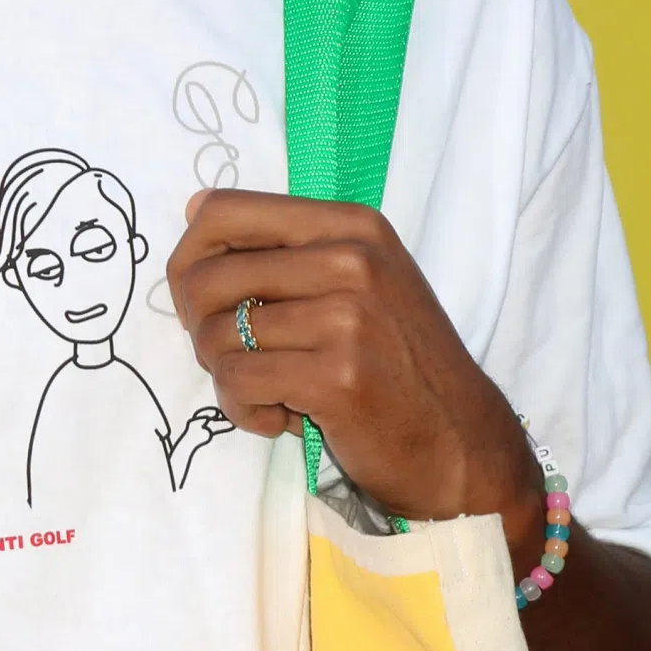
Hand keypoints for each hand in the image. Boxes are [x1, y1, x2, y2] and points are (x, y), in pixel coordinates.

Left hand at [166, 191, 540, 544]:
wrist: (461, 442)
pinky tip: (278, 418)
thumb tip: (192, 208)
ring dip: (226, 377)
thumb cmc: (397, 364)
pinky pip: (238, 383)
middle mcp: (352, 258)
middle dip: (200, 328)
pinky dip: (243, 409)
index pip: (223, 212)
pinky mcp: (337, 376)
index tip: (204, 303)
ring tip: (269, 391)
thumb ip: (285, 248)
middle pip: (207, 278)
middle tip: (234, 358)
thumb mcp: (358, 282)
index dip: (190, 260)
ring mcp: (347, 317)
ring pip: (215, 336)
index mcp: (350, 225)